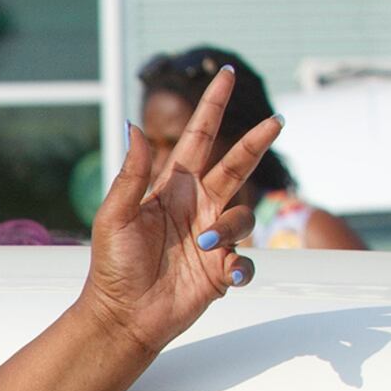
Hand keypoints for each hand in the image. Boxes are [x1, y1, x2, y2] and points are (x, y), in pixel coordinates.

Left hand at [77, 65, 278, 367]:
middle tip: (277, 120)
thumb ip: (131, 174)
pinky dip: (240, 266)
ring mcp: (212, 236)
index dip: (212, 107)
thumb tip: (133, 125)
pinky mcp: (221, 269)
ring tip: (204, 246)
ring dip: (230, 229)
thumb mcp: (115, 216)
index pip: (199, 139)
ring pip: (244, 216)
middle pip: (236, 165)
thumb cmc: (113, 267)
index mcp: (172, 188)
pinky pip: (246, 261)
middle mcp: (197, 207)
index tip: (224, 74)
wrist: (122, 316)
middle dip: (256, 143)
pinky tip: (224, 275)